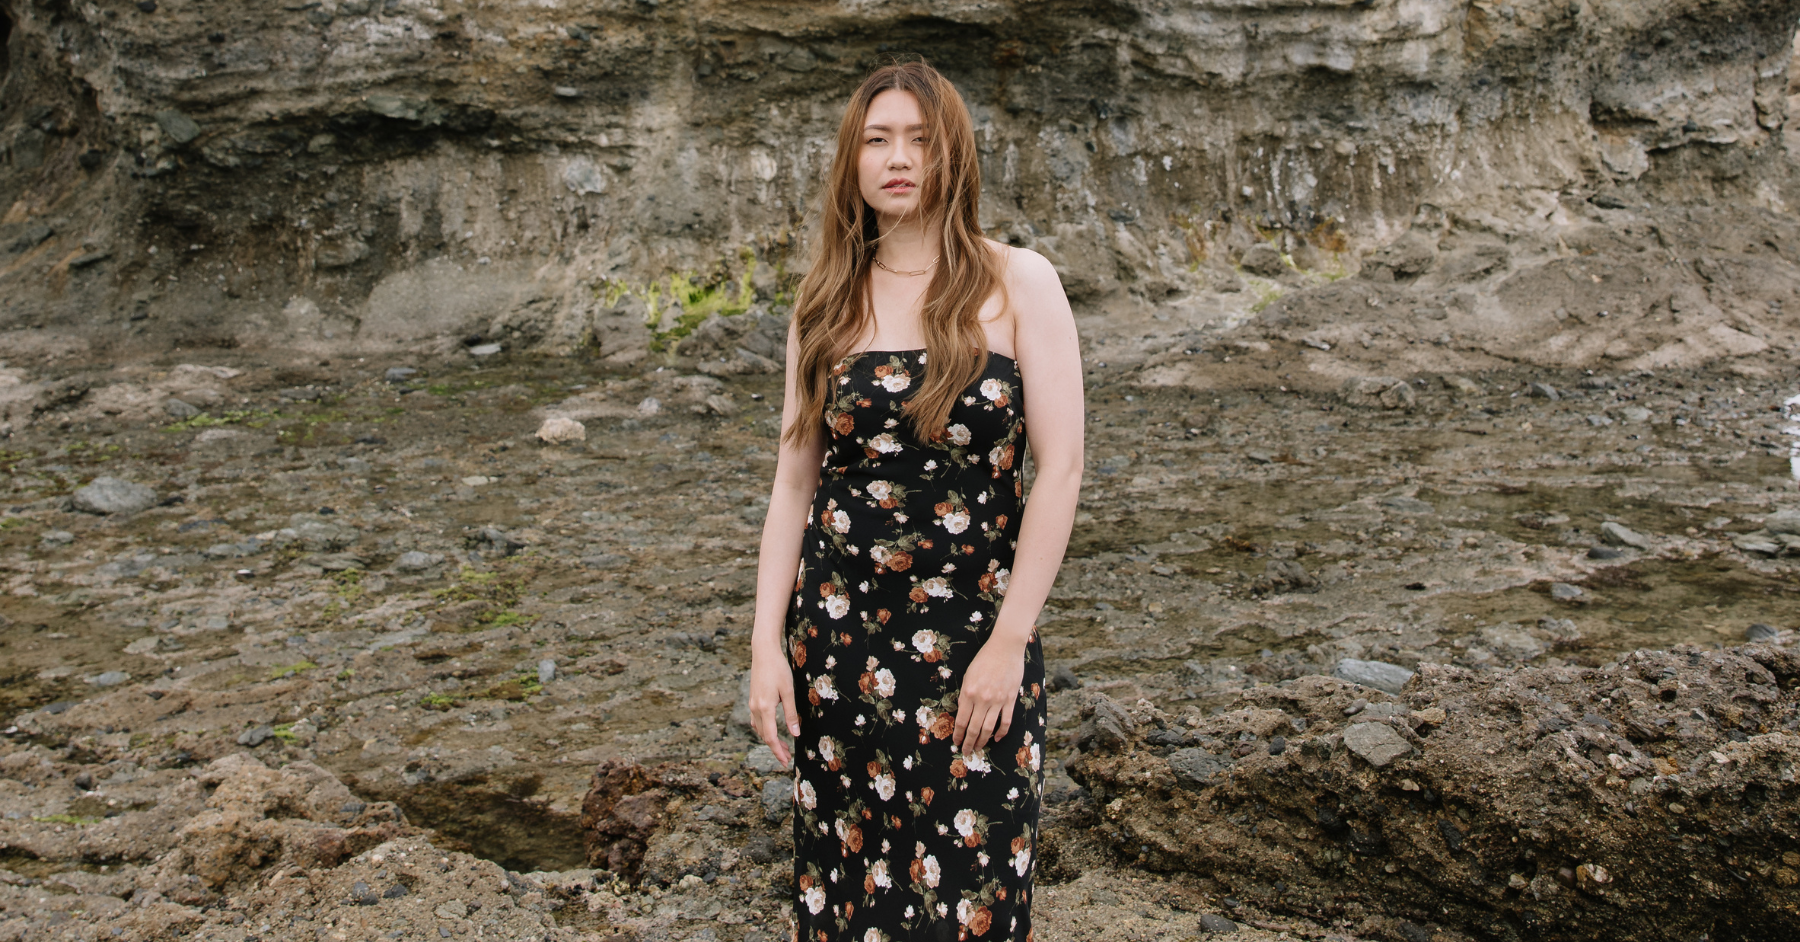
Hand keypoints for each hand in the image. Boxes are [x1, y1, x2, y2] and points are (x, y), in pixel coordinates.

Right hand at [748, 644, 800, 767]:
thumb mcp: (789, 691)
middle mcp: (755, 708)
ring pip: (759, 729)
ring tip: (782, 746)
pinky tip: (771, 730)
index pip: (770, 737)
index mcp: (765, 708)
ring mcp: (752, 704)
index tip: (785, 761)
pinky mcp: (752, 699)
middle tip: (787, 757)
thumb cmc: (778, 669)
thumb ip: (791, 714)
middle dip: (775, 748)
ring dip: (770, 739)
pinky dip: (764, 729)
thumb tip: (795, 734)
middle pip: (764, 735)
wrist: (763, 653)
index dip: (778, 751)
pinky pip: (756, 720)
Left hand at [953, 637, 1025, 757]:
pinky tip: (996, 738)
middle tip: (966, 752)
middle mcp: (981, 700)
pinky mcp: (1009, 700)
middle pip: (974, 728)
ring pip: (988, 728)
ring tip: (978, 749)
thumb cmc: (984, 659)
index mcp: (968, 693)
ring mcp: (997, 701)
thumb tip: (963, 711)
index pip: (961, 721)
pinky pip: (1005, 721)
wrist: (1004, 649)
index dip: (958, 735)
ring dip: (982, 741)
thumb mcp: (968, 676)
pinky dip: (1001, 732)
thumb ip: (965, 695)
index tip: (956, 742)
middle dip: (968, 743)